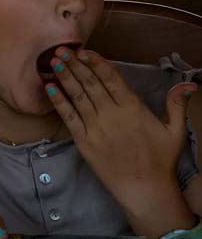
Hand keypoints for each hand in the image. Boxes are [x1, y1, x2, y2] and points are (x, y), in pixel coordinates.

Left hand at [46, 47, 193, 209]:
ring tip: (54, 61)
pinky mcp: (84, 142)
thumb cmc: (161, 160)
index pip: (111, 79)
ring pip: (78, 97)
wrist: (145, 189)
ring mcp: (96, 128)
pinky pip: (69, 118)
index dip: (97, 63)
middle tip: (61, 49)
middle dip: (75, 65)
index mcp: (133, 109)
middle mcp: (112, 115)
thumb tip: (188, 84)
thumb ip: (177, 105)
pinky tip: (50, 88)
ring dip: (65, 78)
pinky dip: (59, 102)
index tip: (84, 51)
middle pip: (91, 84)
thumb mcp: (176, 131)